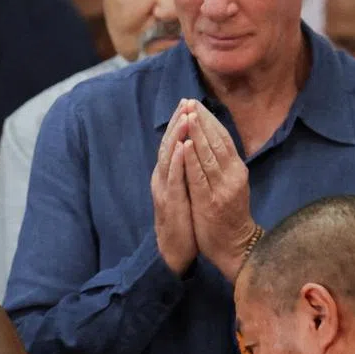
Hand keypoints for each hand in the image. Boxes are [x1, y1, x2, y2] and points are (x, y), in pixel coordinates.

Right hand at [151, 103, 197, 274]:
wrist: (174, 251)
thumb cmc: (182, 222)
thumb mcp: (184, 192)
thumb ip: (185, 173)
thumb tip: (192, 153)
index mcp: (167, 176)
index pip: (173, 144)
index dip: (179, 123)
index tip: (188, 103)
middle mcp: (162, 180)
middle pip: (168, 146)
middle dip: (177, 123)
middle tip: (186, 102)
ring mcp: (164, 191)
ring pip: (169, 159)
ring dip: (176, 137)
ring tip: (185, 117)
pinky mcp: (170, 204)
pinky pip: (173, 179)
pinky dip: (177, 162)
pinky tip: (183, 148)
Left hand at [178, 100, 256, 280]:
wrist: (236, 245)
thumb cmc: (229, 215)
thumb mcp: (230, 185)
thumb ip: (222, 165)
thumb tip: (211, 142)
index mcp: (237, 169)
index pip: (223, 139)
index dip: (210, 120)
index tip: (197, 104)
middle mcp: (233, 175)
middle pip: (217, 142)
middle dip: (202, 120)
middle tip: (189, 102)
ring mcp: (223, 188)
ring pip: (209, 155)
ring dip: (197, 133)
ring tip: (187, 115)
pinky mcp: (211, 201)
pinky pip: (200, 177)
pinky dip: (192, 159)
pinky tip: (185, 145)